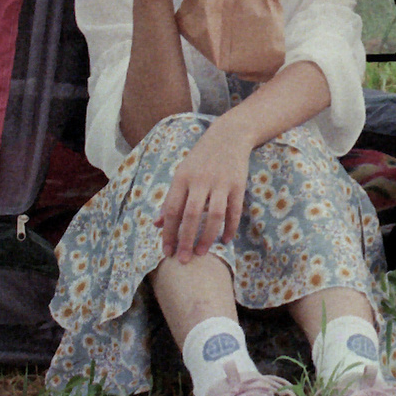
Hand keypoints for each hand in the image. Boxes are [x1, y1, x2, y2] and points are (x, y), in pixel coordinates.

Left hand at [157, 119, 254, 261]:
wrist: (229, 136)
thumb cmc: (201, 158)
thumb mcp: (182, 173)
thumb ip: (171, 199)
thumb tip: (157, 224)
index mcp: (182, 178)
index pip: (172, 210)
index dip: (168, 232)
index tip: (166, 252)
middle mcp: (200, 180)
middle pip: (191, 215)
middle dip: (186, 240)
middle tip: (183, 260)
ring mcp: (221, 183)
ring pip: (214, 216)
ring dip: (207, 237)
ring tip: (202, 253)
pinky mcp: (238, 185)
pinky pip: (234, 211)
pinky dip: (230, 228)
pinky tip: (225, 241)